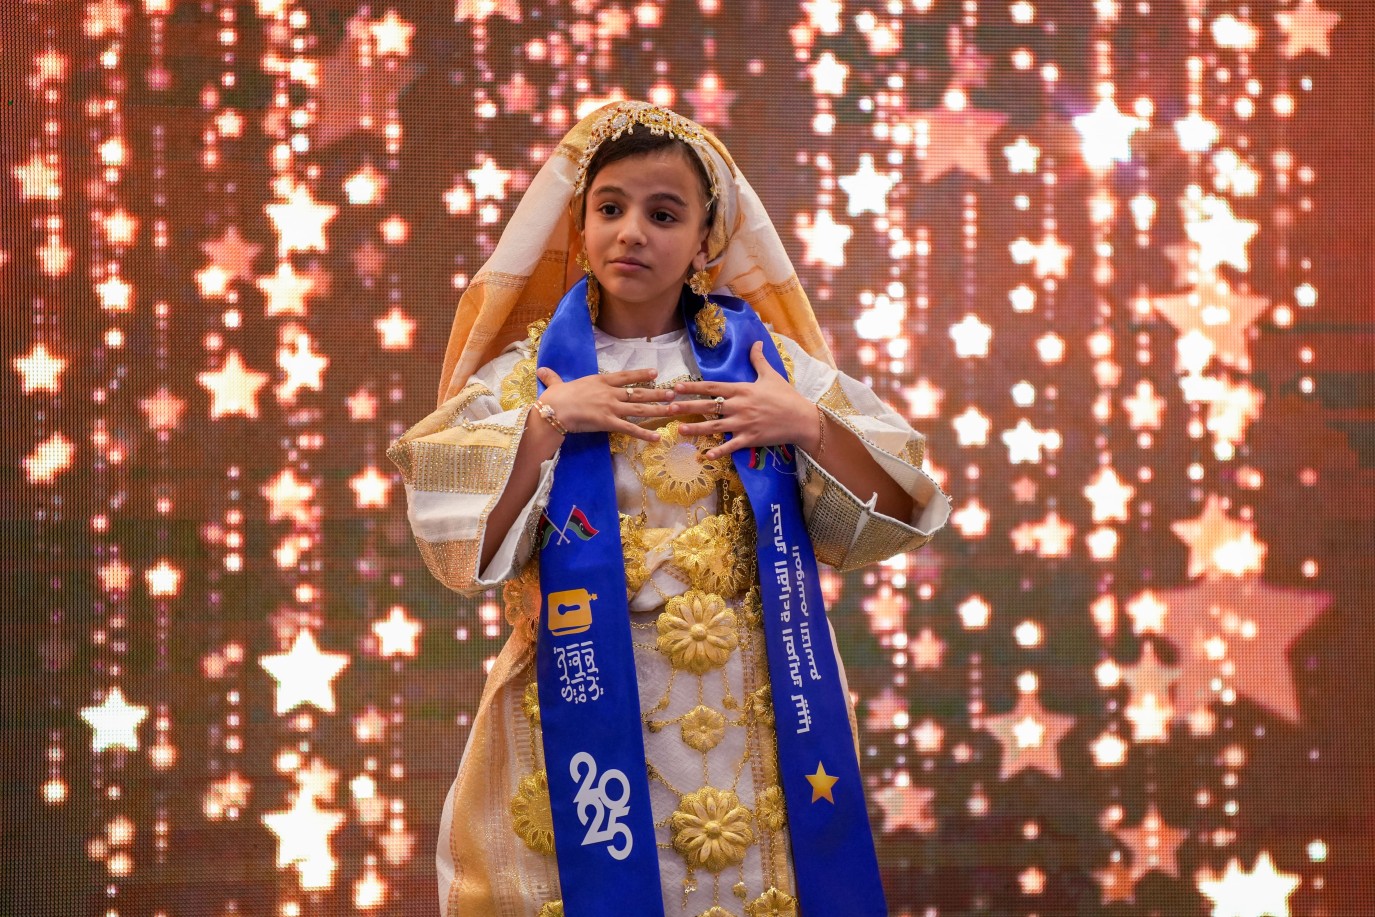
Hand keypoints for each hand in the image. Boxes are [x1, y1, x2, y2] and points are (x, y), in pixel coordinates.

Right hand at [535, 366, 674, 441]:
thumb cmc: (554, 398)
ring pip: (640, 409)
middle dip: (657, 393)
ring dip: (658, 409)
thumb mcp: (556, 384)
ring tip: (674, 409)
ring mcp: (611, 408)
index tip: (655, 373)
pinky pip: (631, 429)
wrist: (553, 411)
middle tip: (673, 393)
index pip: (625, 376)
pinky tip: (657, 438)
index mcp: (600, 381)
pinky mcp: (609, 423)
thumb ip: (553, 378)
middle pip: (638, 393)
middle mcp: (610, 393)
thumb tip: (541, 370)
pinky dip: (645, 434)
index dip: (641, 374)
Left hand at [670, 341, 818, 458]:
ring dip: (696, 429)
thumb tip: (756, 342)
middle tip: (668, 407)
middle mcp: (739, 406)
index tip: (677, 387)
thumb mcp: (771, 375)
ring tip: (679, 429)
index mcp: (742, 390)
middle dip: (687, 407)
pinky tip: (705, 455)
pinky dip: (719, 451)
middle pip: (708, 406)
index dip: (693, 387)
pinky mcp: (750, 439)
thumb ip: (759, 360)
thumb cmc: (786, 396)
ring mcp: (743, 424)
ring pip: (715, 427)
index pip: (712, 386)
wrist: (802, 419)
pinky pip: (731, 446)